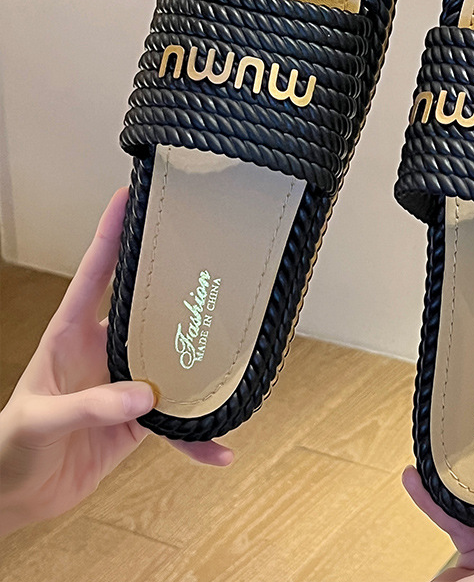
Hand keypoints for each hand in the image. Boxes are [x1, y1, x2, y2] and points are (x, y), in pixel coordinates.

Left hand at [0, 188, 233, 535]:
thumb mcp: (40, 420)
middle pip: (147, 307)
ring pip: (172, 360)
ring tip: (233, 352)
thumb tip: (144, 394)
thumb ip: (90, 405)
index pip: (94, 273)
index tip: (128, 197)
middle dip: (176, 286)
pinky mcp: (139, 418)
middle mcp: (105, 350)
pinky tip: (217, 450)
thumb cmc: (11, 447)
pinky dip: (196, 438)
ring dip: (199, 363)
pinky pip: (176, 421)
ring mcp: (125, 383)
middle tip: (210, 262)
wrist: (18, 494)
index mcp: (71, 335)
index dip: (111, 233)